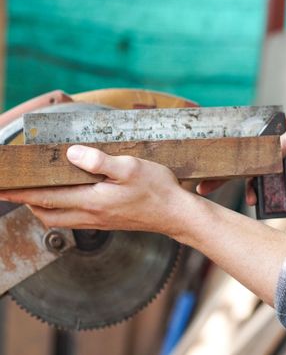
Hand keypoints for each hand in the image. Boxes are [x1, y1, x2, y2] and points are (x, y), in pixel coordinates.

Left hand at [0, 145, 193, 237]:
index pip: (45, 197)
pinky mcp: (107, 223)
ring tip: (35, 193)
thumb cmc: (158, 190)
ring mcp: (98, 221)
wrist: (176, 215)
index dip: (19, 193)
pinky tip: (67, 199)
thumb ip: (100, 160)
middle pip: (46, 213)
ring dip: (42, 207)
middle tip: (13, 190)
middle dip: (26, 202)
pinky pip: (73, 220)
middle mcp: (90, 215)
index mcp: (92, 200)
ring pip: (58, 219)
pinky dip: (60, 210)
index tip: (1, 188)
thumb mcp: (132, 167)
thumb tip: (72, 153)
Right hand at [197, 118, 285, 205]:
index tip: (201, 150)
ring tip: (205, 190)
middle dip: (210, 166)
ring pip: (235, 173)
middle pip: (228, 155)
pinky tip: (252, 200)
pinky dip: (251, 194)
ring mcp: (258, 162)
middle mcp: (255, 145)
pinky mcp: (266, 177)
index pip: (234, 133)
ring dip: (221, 182)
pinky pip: (253, 187)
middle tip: (194, 176)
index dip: (217, 142)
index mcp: (260, 128)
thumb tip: (275, 148)